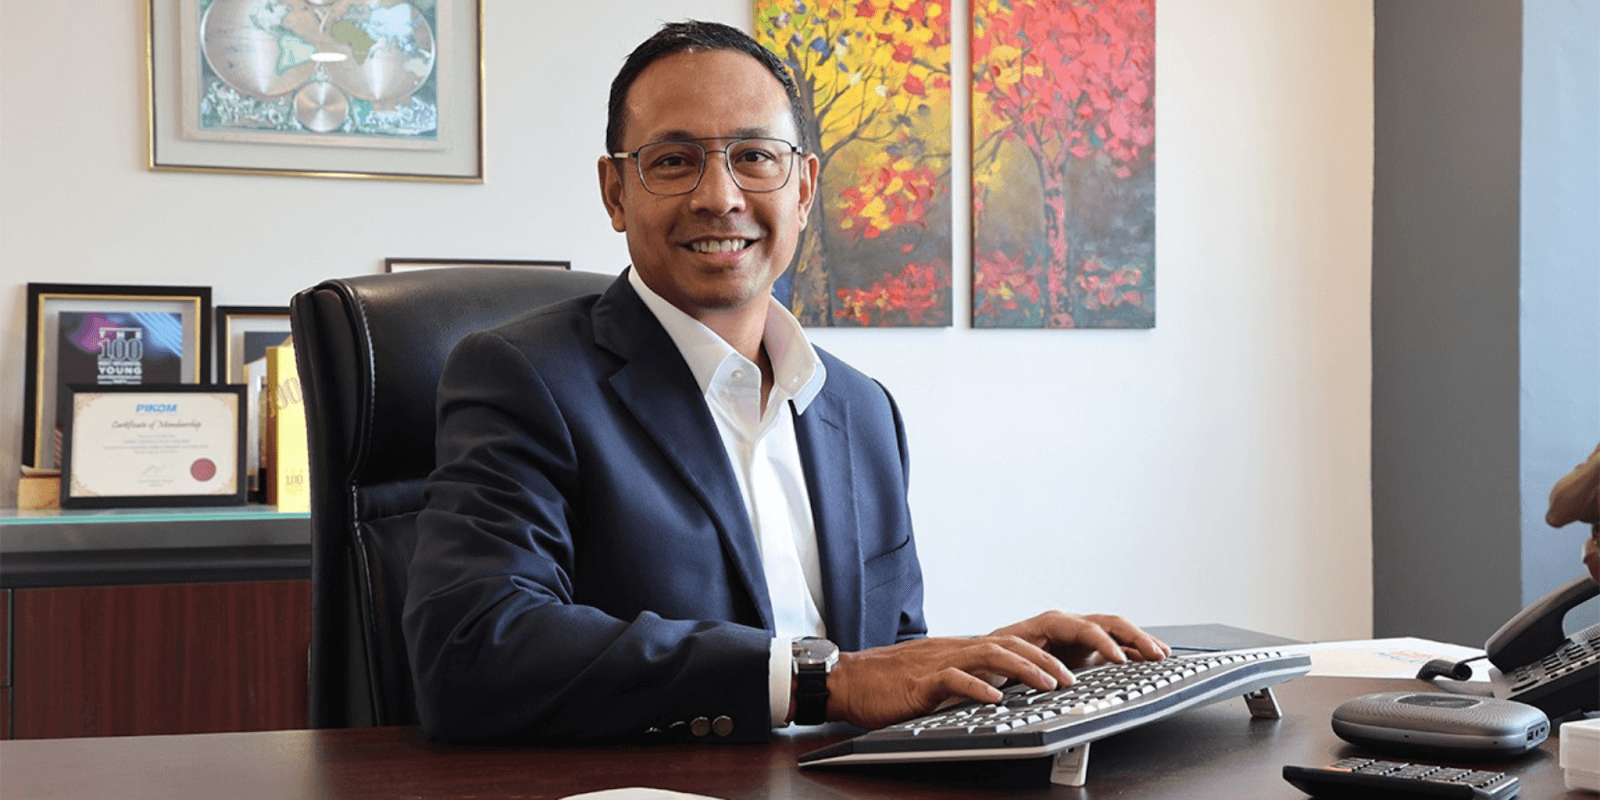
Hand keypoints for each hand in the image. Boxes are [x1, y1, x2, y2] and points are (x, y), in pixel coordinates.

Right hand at [820, 612, 1168, 729]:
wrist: (857, 680)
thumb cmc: (913, 683)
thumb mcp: (971, 677)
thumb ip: (1007, 675)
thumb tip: (1057, 680)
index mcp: (996, 643)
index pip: (1060, 628)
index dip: (1103, 634)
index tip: (1141, 652)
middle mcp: (981, 643)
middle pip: (1043, 628)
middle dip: (1087, 639)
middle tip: (1122, 659)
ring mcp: (954, 657)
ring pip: (1003, 650)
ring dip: (1036, 666)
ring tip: (1061, 683)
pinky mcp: (927, 678)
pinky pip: (957, 679)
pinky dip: (979, 687)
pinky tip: (997, 700)